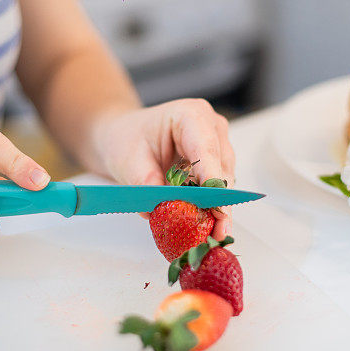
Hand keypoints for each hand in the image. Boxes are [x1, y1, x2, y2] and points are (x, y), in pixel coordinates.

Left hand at [91, 99, 234, 238]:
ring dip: (216, 209)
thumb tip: (163, 208)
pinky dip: (209, 208)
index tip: (219, 210)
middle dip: (218, 203)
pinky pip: (217, 189)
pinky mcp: (216, 165)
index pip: (207, 151)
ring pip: (224, 182)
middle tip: (215, 233)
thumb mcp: (128, 160)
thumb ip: (146, 182)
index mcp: (191, 115)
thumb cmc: (127, 139)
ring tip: (209, 235)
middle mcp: (211, 128)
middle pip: (222, 169)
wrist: (124, 138)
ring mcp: (217, 146)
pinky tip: (204, 227)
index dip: (214, 182)